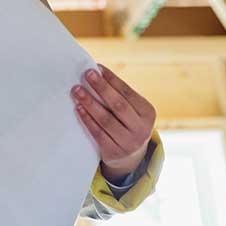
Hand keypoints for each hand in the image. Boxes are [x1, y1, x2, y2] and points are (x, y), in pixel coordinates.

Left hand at [72, 65, 156, 180]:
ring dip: (90, 103)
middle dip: (101, 88)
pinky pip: (98, 133)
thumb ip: (119, 96)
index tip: (97, 68)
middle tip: (87, 74)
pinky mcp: (115, 153)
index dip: (112, 80)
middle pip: (118, 105)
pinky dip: (87, 120)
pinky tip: (79, 108)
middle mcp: (142, 128)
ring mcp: (129, 143)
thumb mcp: (132, 112)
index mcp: (148, 113)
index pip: (127, 92)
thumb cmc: (126, 125)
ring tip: (77, 90)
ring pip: (106, 120)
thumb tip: (97, 73)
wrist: (130, 157)